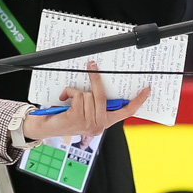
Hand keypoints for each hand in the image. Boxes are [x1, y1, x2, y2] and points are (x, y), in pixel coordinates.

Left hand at [23, 62, 147, 142]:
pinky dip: (69, 93)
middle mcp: (98, 125)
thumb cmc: (65, 116)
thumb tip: (100, 86)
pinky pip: (78, 95)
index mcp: (104, 122)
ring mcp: (88, 123)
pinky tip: (64, 101)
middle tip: (92, 66)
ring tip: (69, 100)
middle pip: (103, 97)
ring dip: (77, 93)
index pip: (125, 112)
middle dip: (95, 80)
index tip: (146, 90)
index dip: (137, 101)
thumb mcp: (84, 109)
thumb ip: (95, 102)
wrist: (46, 126)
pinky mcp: (77, 118)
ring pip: (88, 95)